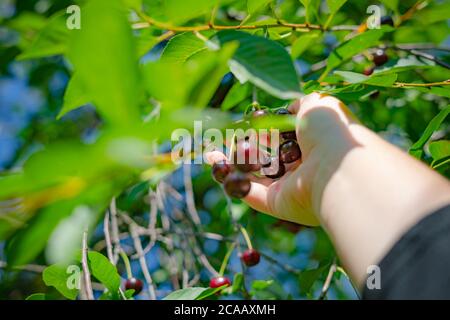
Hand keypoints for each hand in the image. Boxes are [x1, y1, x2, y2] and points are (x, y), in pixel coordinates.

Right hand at [206, 93, 356, 225]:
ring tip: (210, 150)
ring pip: (255, 176)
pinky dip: (230, 179)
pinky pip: (250, 192)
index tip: (242, 123)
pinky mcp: (278, 203)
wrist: (338, 166)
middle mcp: (302, 166)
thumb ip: (301, 104)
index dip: (261, 130)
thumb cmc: (331, 131)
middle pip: (266, 157)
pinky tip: (214, 162)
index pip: (282, 136)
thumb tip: (290, 107)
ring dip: (232, 163)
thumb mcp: (318, 104)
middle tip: (222, 137)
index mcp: (313, 143)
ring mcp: (290, 187)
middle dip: (243, 147)